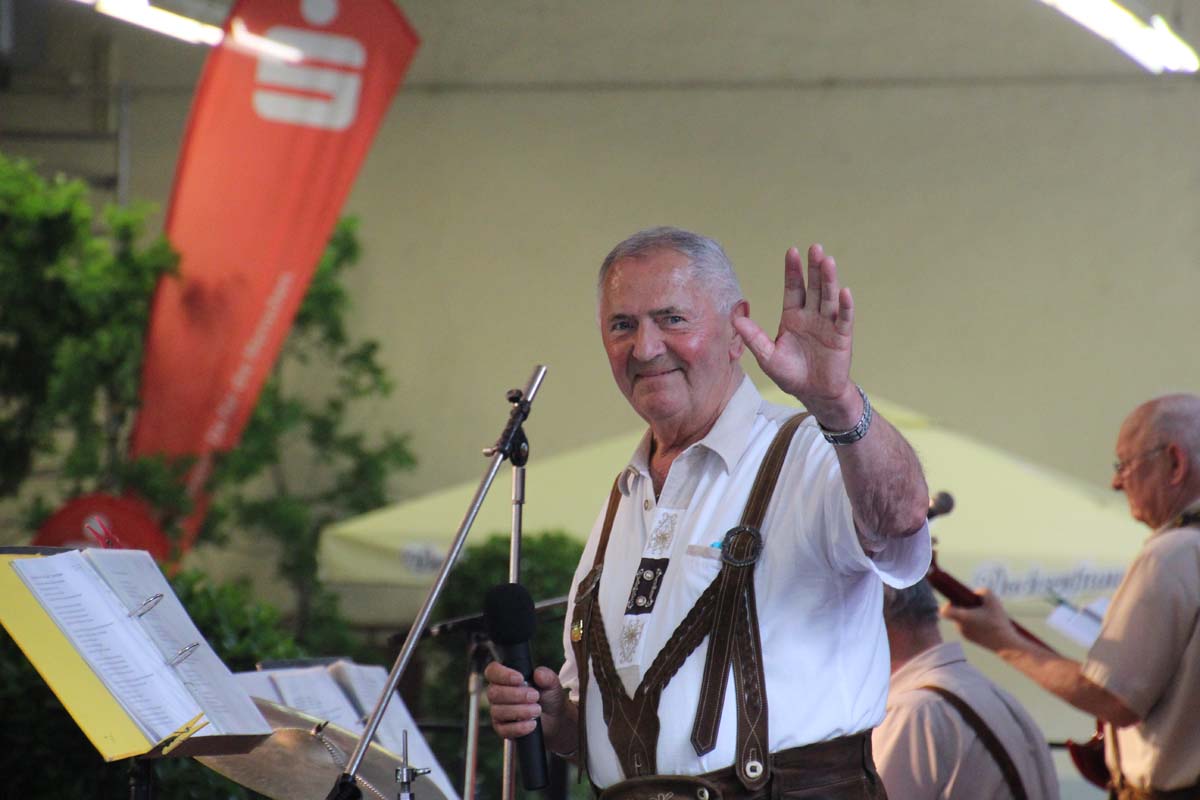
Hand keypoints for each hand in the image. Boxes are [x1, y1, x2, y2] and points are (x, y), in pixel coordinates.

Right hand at [485, 662, 570, 747]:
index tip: (520, 678)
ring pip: (498, 711)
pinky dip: (519, 727)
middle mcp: (497, 694)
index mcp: (505, 678)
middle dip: (516, 695)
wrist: (555, 720)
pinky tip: (532, 724)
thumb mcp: (551, 684)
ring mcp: (498, 712)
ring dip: (520, 711)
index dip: (502, 675)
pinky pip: (504, 730)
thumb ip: (546, 676)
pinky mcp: (502, 729)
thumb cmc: (548, 697)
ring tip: (537, 710)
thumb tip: (538, 674)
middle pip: (493, 693)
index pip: (492, 671)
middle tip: (535, 696)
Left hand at [732, 244, 855, 424]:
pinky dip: (845, 306)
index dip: (793, 270)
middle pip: (813, 287)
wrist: (813, 394)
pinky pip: (844, 319)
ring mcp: (828, 324)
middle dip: (813, 268)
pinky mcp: (841, 336)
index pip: (793, 288)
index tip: (792, 251)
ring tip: (828, 261)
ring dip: (829, 280)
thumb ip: (753, 337)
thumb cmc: (790, 374)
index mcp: (792, 316)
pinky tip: (844, 292)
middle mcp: (811, 316)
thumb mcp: (767, 356)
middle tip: (815, 248)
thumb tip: (735, 318)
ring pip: (828, 297)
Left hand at [940, 589, 1021, 651]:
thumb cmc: (998, 622)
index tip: (959, 600)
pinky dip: (976, 622)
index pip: (944, 611)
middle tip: (979, 605)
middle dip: (966, 606)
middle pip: (956, 612)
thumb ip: (982, 591)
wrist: (1006, 645)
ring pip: (964, 619)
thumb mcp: (993, 600)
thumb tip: (976, 594)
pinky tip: (988, 622)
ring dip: (972, 614)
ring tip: (987, 614)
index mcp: (962, 618)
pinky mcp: (972, 639)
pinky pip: (969, 626)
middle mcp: (960, 627)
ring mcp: (965, 634)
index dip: (948, 603)